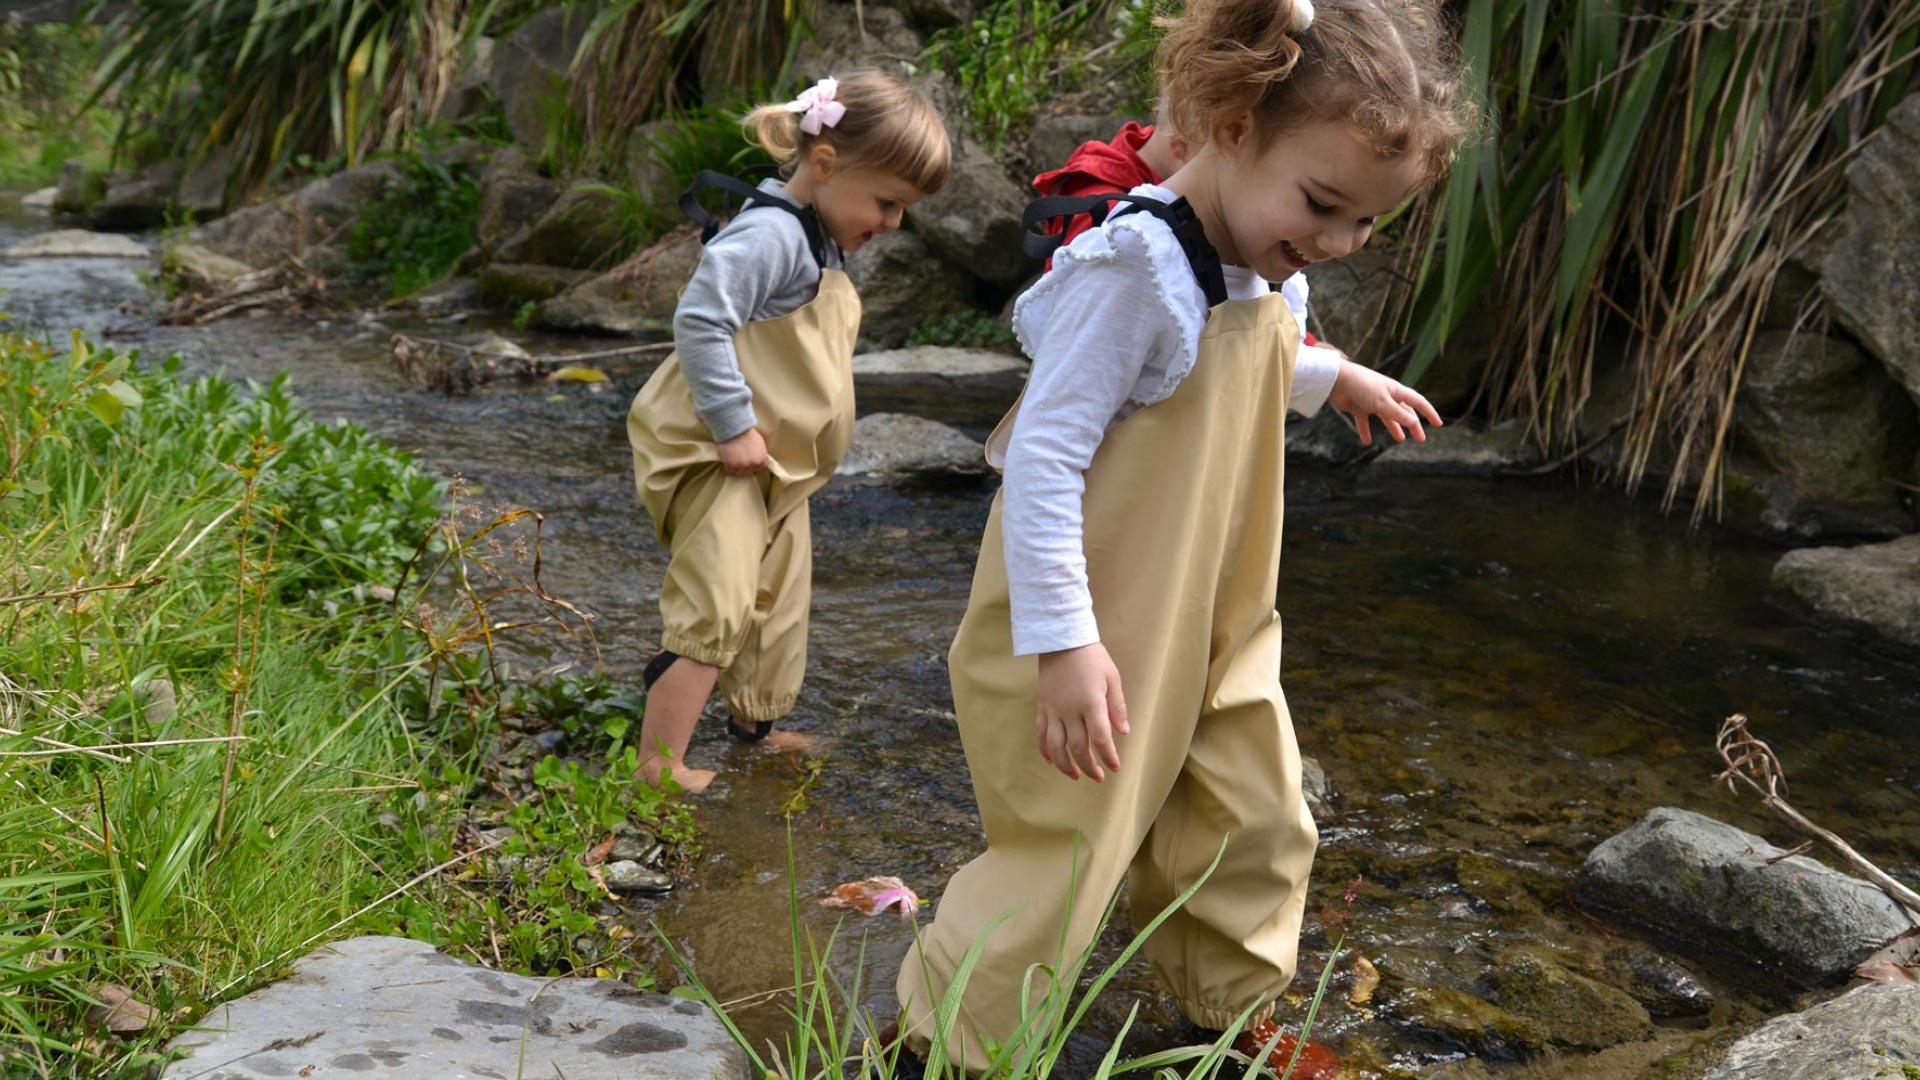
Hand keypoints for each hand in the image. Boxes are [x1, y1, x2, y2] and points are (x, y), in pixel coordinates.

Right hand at [717, 428, 768, 474]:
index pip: (759, 468)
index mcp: (761, 460)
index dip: (754, 463)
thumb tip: (760, 459)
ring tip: (733, 457)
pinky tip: (728, 457)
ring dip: (736, 466)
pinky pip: (729, 470)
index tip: (749, 459)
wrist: (734, 428)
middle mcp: (752, 465)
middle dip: (745, 465)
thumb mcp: (760, 443)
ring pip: (738, 471)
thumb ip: (761, 454)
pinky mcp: (730, 466)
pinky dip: (727, 465)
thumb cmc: (747, 433)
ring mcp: (741, 466)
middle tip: (740, 457)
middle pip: (748, 470)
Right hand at [1035, 643, 1128, 781]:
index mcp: (1090, 703)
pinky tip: (1052, 760)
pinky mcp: (1041, 707)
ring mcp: (1053, 710)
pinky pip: (1040, 733)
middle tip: (1098, 777)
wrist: (1061, 640)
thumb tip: (1123, 732)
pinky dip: (1045, 750)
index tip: (1115, 768)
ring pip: (1056, 746)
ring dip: (1065, 765)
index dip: (1108, 756)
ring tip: (1074, 775)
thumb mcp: (1112, 677)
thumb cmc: (1091, 657)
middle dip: (1088, 766)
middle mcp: (1070, 711)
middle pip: (1077, 748)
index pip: (1100, 738)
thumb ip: (1117, 706)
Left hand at [1327, 360, 1443, 446]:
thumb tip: (1414, 423)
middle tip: (1420, 439)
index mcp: (1396, 390)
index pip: (1417, 402)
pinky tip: (1367, 442)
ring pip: (1387, 417)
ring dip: (1394, 427)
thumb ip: (1397, 413)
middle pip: (1404, 412)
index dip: (1429, 412)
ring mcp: (1372, 401)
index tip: (1438, 424)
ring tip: (1400, 439)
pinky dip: (1365, 431)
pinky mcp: (1358, 407)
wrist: (1337, 380)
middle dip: (1413, 425)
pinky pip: (1364, 422)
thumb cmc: (1362, 386)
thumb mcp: (1383, 402)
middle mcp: (1386, 395)